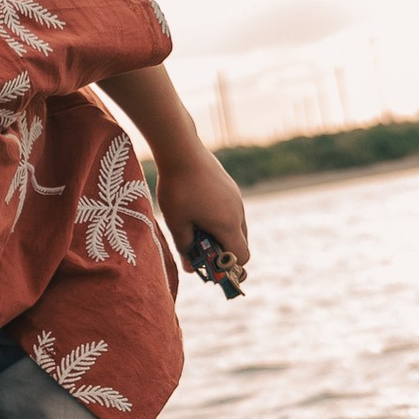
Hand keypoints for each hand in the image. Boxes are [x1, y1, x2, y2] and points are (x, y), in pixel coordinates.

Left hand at [149, 139, 249, 286]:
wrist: (182, 150)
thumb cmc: (177, 189)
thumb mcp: (176, 223)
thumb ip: (185, 248)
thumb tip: (192, 268)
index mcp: (228, 224)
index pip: (242, 257)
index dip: (230, 267)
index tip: (211, 266)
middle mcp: (238, 212)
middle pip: (241, 243)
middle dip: (224, 251)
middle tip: (200, 249)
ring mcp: (236, 198)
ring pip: (236, 226)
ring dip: (221, 234)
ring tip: (196, 228)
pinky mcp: (230, 187)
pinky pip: (231, 211)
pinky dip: (220, 218)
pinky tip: (198, 210)